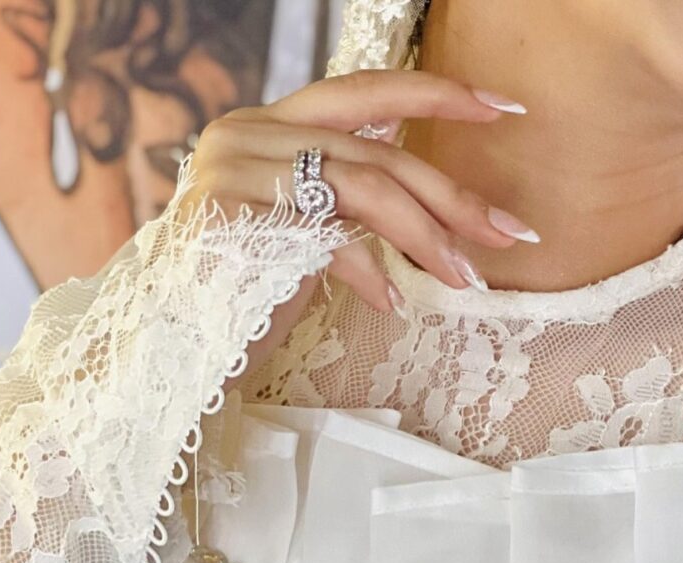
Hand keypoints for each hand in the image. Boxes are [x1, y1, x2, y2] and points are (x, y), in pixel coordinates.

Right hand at [177, 67, 536, 313]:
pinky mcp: (234, 219)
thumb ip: (349, 202)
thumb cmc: (247, 297)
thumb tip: (434, 207)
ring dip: (426, 238)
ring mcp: (235, 171)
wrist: (175, 351)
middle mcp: (246, 134)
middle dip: (452, 194)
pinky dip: (369, 272)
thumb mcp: (307, 236)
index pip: (362, 90)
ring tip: (462, 278)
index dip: (435, 94)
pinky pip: (328, 237)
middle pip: (375, 150)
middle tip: (508, 232)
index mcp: (267, 126)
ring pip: (363, 187)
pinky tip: (390, 305)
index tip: (502, 107)